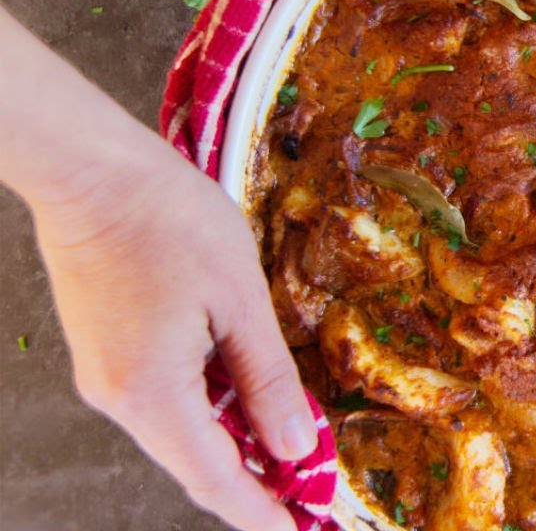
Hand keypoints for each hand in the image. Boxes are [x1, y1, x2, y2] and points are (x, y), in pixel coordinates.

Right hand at [0, 8, 315, 530]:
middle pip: (197, 464)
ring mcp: (106, 378)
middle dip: (256, 484)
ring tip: (290, 450)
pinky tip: (245, 403)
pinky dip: (209, 415)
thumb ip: (269, 381)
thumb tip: (295, 446)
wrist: (93, 172)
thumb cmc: (170, 223)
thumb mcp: (240, 301)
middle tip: (310, 491)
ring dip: (235, 448)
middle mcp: (120, 399)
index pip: (218, 480)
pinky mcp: (106, 354)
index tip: (302, 528)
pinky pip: (165, 404)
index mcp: (155, 394)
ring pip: (182, 435)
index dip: (264, 512)